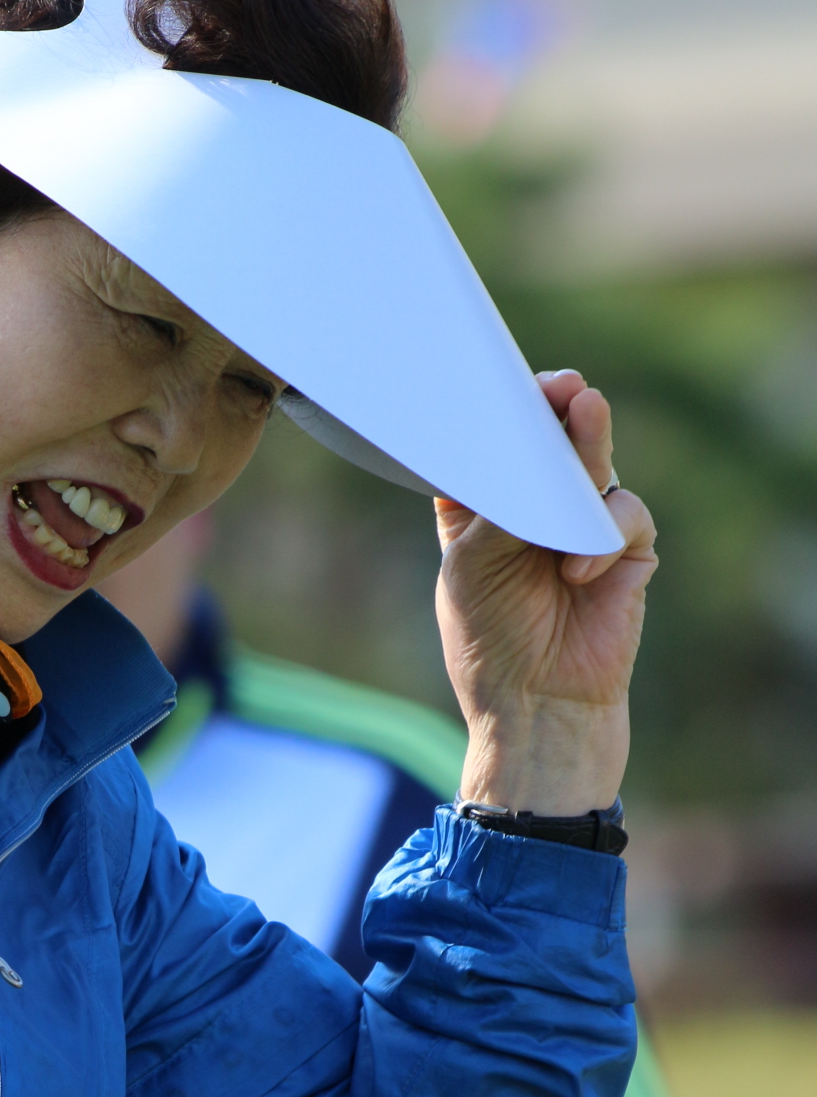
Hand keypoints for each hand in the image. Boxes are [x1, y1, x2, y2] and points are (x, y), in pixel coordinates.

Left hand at [440, 373, 657, 815]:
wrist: (536, 709)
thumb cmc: (489, 644)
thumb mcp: (471, 566)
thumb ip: (498, 503)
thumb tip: (533, 445)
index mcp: (483, 512)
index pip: (495, 446)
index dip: (501, 415)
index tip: (503, 387)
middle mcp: (534, 513)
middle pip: (550, 444)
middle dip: (556, 410)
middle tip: (561, 387)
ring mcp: (583, 529)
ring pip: (595, 466)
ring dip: (587, 446)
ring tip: (584, 413)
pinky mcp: (626, 553)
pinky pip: (624, 516)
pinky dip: (603, 536)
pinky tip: (577, 572)